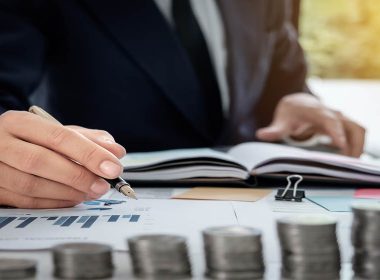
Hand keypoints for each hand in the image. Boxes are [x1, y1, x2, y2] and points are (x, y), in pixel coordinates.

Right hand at [0, 110, 125, 207]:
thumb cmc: (30, 140)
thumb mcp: (57, 132)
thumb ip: (88, 139)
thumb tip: (116, 151)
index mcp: (20, 122)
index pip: (59, 137)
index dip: (89, 153)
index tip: (113, 166)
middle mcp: (1, 142)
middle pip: (41, 160)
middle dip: (78, 175)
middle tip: (103, 185)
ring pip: (31, 184)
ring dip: (67, 192)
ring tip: (91, 192)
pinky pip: (24, 201)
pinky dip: (53, 202)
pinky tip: (73, 198)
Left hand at [256, 93, 365, 156]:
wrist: (299, 103)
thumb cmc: (291, 112)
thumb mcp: (281, 120)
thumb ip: (273, 130)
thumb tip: (260, 134)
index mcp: (317, 111)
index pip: (330, 120)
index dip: (337, 132)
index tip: (341, 146)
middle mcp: (333, 114)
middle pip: (353, 127)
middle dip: (355, 145)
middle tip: (349, 164)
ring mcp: (341, 119)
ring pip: (358, 131)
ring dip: (358, 147)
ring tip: (350, 166)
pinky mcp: (344, 125)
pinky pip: (356, 135)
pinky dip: (356, 147)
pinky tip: (348, 162)